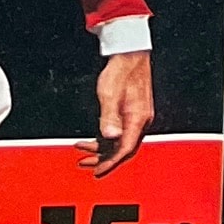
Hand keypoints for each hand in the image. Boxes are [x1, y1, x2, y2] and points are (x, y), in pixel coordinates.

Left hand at [91, 51, 152, 173]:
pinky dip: (106, 138)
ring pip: (120, 141)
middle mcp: (140, 121)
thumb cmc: (120, 69)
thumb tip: (108, 137)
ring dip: (102, 148)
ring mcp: (137, 116)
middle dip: (103, 158)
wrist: (130, 52)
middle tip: (85, 163)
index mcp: (138, 119)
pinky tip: (94, 138)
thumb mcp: (109, 93)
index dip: (110, 163)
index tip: (97, 171)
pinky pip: (120, 132)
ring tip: (83, 150)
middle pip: (123, 149)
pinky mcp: (133, 112)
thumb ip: (109, 117)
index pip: (125, 150)